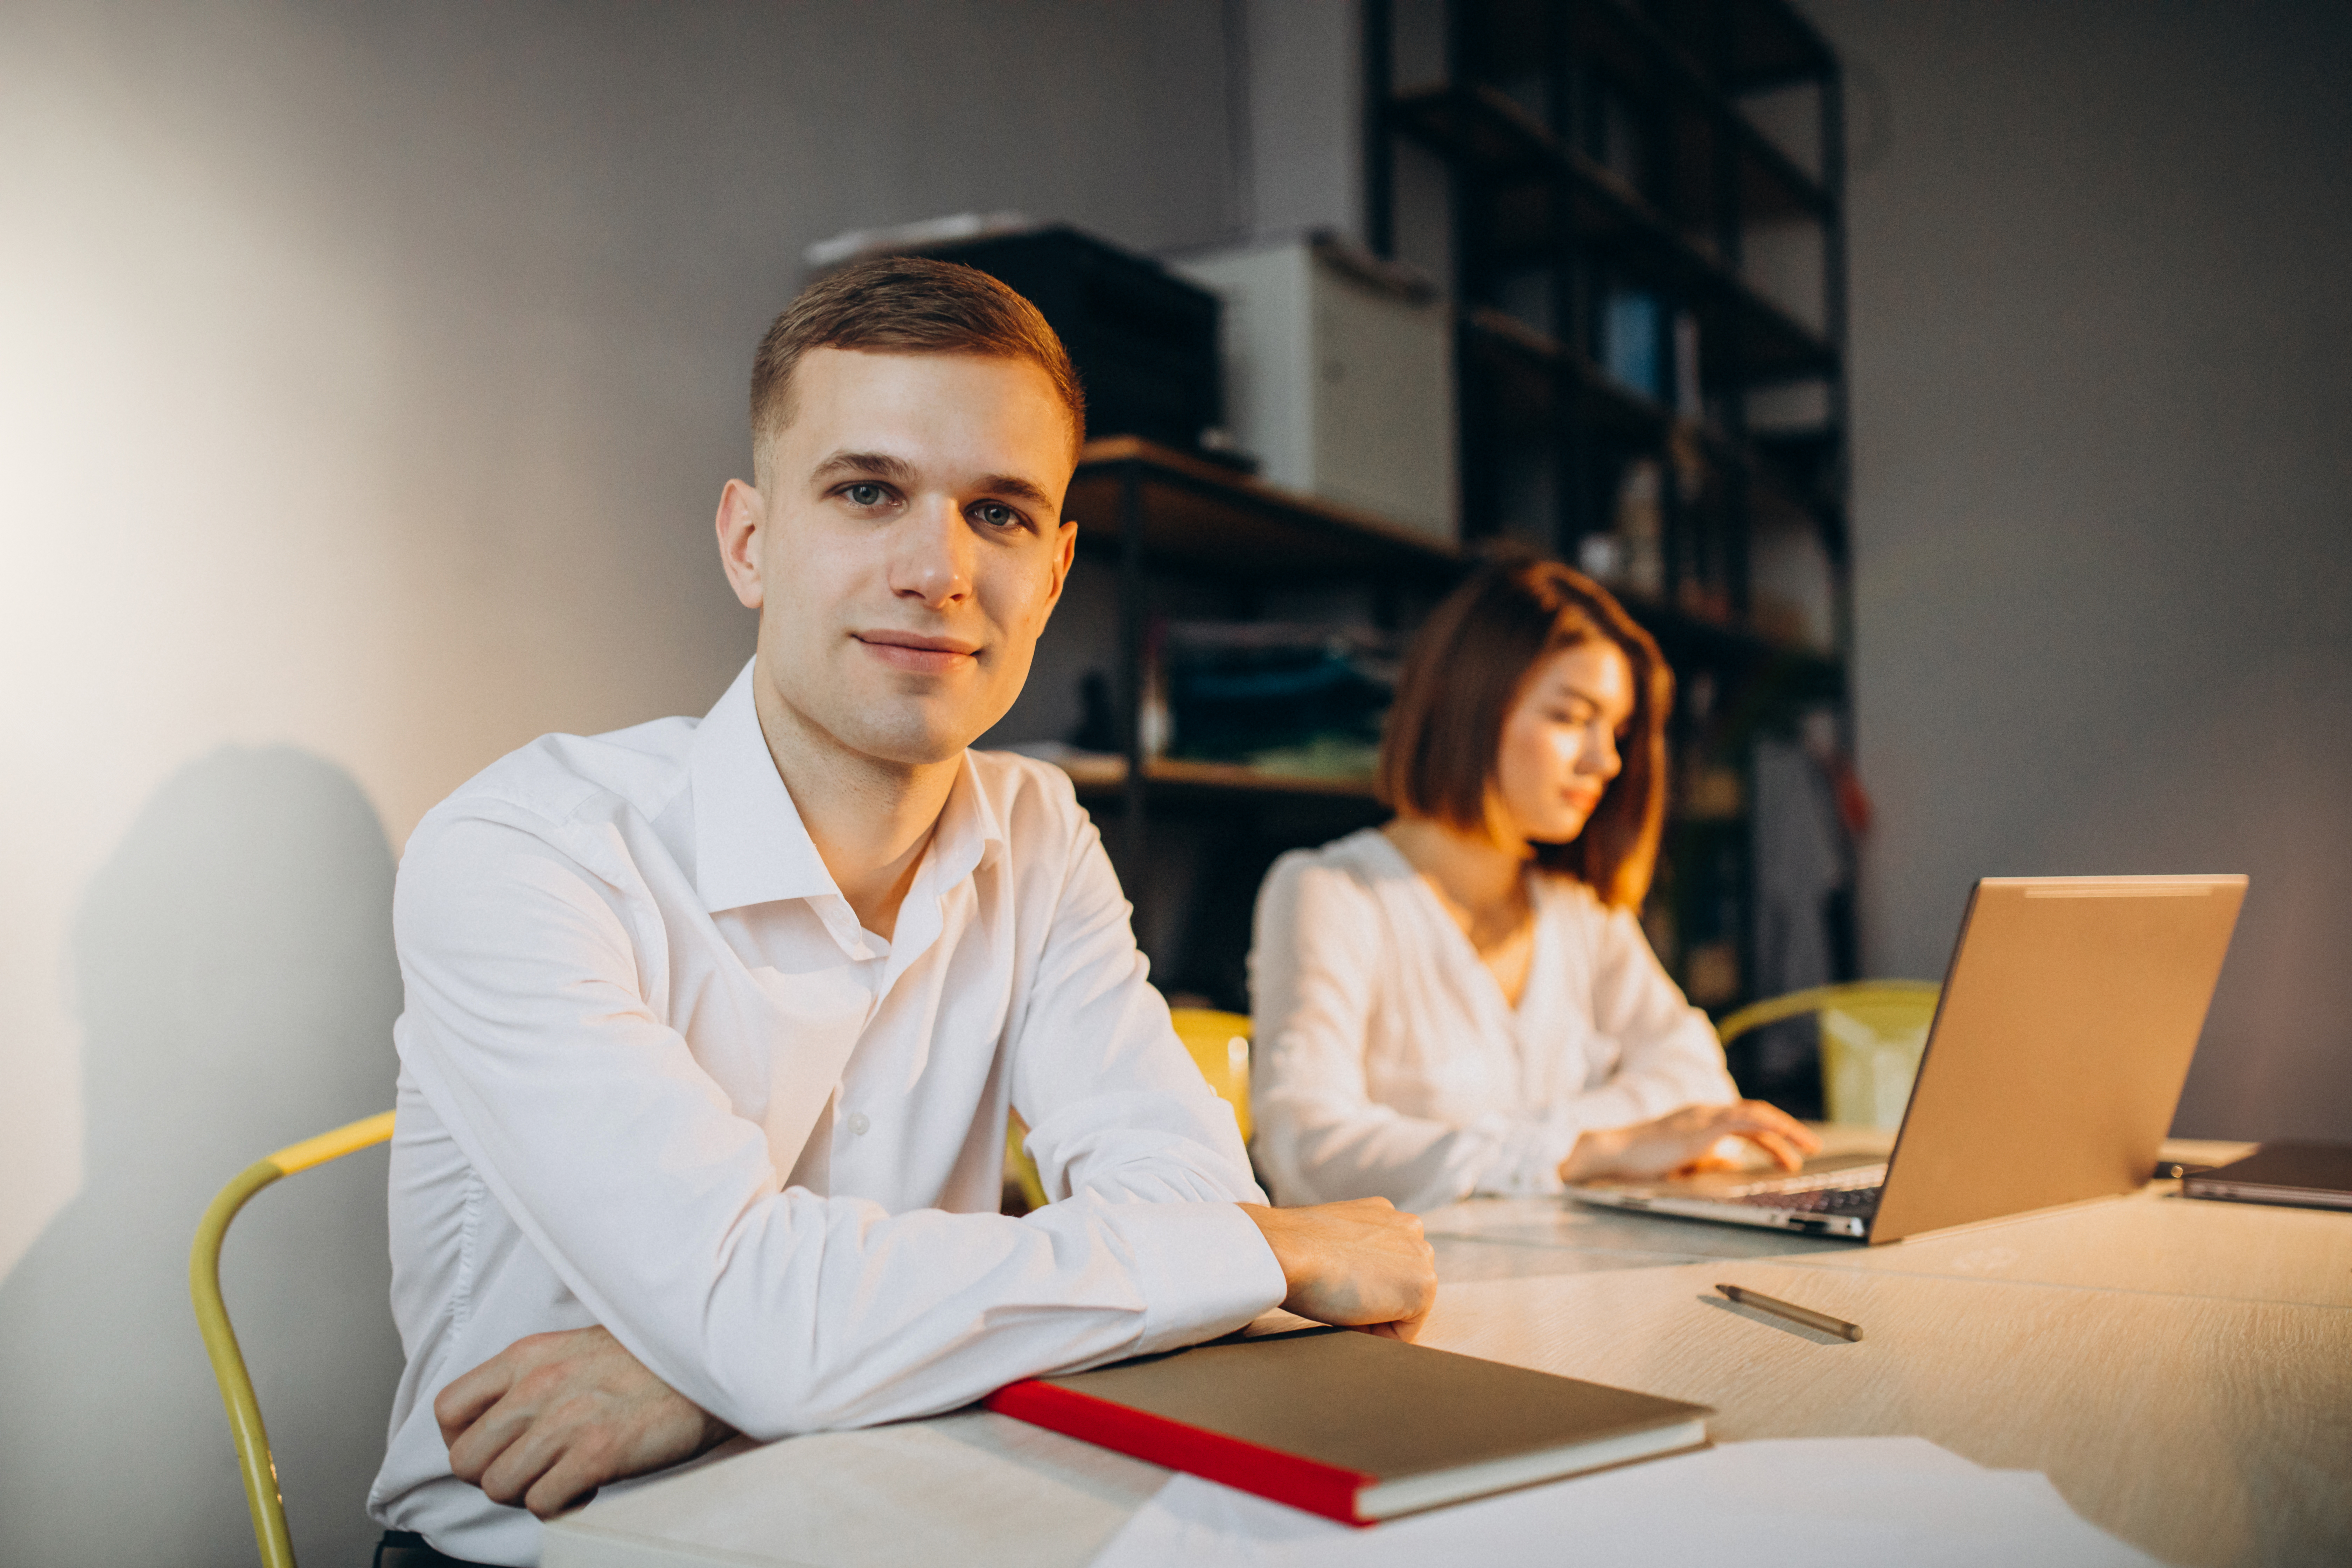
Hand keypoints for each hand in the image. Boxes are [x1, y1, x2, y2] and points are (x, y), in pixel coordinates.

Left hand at [434, 1325, 735, 1518]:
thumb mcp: (574, 1349)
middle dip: (494, 1475)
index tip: (490, 1449)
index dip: (461, 1440)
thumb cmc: (648, 1358)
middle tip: (530, 1471)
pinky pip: (542, 1504)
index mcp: (527, 1356)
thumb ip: (531, 1378)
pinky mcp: (596, 1454)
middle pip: (466, 1459)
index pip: (448, 1409)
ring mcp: (565, 1421)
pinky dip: (561, 1505)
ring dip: (528, 1492)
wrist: (712, 1358)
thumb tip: (500, 1421)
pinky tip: (587, 1486)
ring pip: (499, 1487)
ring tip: (563, 1476)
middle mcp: (538, 1386)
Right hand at [1236, 1197, 1437, 1341]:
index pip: (1387, 1268)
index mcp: (1386, 1214)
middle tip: (1337, 1297)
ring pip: (1404, 1307)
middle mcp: (1410, 1228)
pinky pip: (1405, 1330)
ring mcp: (1421, 1255)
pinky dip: (1379, 1335)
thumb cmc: (1296, 1251)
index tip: (1335, 1287)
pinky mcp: (1423, 1285)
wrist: (1288, 1252)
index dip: (1359, 1288)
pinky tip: (1352, 1315)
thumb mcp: (1333, 1240)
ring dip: (1377, 1315)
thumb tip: (1356, 1275)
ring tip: (1344, 1302)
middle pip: (1399, 1286)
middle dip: (1373, 1301)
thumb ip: (1356, 1249)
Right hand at [1559, 1100, 1821, 1182]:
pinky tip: (1786, 1143)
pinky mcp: (1704, 1123)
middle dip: (1786, 1132)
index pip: (1744, 1124)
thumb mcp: (1683, 1163)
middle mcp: (1705, 1112)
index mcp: (1700, 1122)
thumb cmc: (1641, 1162)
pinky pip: (1747, 1120)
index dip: (1771, 1139)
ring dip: (1786, 1131)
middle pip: (1755, 1116)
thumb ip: (1709, 1161)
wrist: (1615, 1154)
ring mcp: (1705, 1115)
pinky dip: (1770, 1129)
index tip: (1789, 1156)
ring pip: (1756, 1115)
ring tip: (1807, 1148)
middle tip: (1809, 1148)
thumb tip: (1733, 1166)